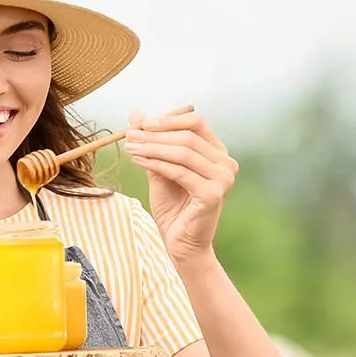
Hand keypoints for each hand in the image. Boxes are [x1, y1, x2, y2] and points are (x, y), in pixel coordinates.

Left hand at [123, 109, 238, 264]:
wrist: (181, 242)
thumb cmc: (173, 206)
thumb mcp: (159, 168)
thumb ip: (152, 143)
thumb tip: (135, 113)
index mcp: (218, 153)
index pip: (197, 123)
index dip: (169, 120)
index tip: (141, 123)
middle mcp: (226, 163)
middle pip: (188, 136)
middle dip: (155, 134)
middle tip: (129, 136)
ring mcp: (223, 179)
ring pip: (183, 152)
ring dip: (152, 147)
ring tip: (130, 148)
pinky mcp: (213, 194)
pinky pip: (180, 172)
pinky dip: (157, 163)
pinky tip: (139, 161)